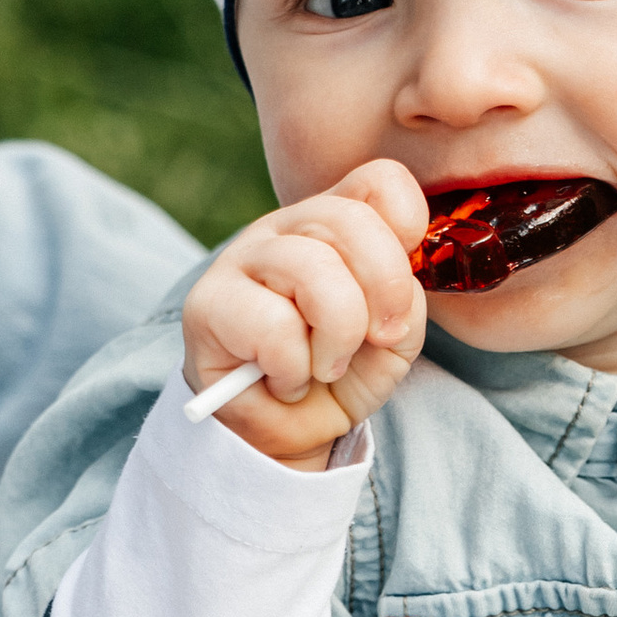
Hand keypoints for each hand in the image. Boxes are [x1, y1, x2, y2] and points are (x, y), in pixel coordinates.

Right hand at [183, 161, 429, 464]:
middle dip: (384, 290)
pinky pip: (274, 326)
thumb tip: (396, 292)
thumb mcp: (393, 339)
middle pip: (350, 219)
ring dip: (338, 336)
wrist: (287, 435)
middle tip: (380, 338)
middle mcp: (286, 228)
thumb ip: (405, 301)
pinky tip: (285, 380)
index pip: (380, 181)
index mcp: (335, 222)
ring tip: (326, 366)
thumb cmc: (339, 375)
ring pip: (313, 270)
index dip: (408, 223)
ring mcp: (242, 259)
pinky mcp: (208, 304)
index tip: (405, 287)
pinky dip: (294, 369)